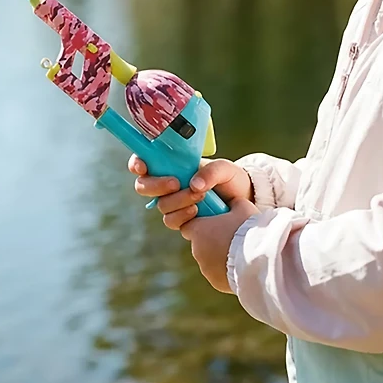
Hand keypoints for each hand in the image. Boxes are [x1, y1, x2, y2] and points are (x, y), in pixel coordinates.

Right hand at [127, 155, 254, 229]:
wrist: (245, 202)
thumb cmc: (232, 179)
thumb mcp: (226, 169)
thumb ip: (212, 171)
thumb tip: (194, 184)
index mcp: (172, 164)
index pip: (144, 161)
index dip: (137, 163)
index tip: (143, 167)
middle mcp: (168, 183)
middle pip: (143, 186)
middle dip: (156, 185)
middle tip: (176, 182)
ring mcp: (174, 202)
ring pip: (159, 205)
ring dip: (176, 200)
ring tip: (199, 196)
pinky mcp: (182, 220)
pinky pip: (171, 220)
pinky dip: (181, 216)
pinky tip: (197, 211)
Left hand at [179, 198, 258, 292]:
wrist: (260, 259)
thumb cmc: (249, 229)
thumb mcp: (242, 207)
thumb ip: (232, 203)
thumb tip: (232, 202)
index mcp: (198, 230)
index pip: (188, 226)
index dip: (200, 224)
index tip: (212, 223)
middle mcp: (197, 250)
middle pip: (200, 244)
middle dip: (212, 241)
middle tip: (231, 237)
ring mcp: (205, 268)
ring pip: (209, 260)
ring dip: (219, 256)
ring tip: (240, 253)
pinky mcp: (216, 282)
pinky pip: (218, 274)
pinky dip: (226, 270)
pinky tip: (242, 266)